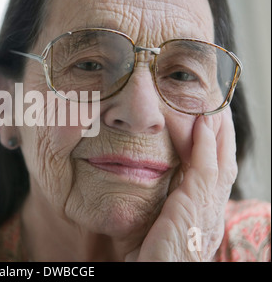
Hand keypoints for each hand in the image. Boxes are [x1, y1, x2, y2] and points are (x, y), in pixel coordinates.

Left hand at [126, 109, 237, 260]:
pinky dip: (207, 143)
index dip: (215, 153)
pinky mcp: (194, 206)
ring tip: (216, 109)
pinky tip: (204, 123)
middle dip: (223, 139)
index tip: (209, 131)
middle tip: (219, 112)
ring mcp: (207, 210)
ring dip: (219, 134)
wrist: (156, 274)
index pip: (213, 179)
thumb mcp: (160, 231)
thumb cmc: (151, 259)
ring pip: (221, 162)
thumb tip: (151, 194)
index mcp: (203, 219)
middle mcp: (211, 213)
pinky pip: (207, 167)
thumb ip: (162, 212)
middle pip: (224, 167)